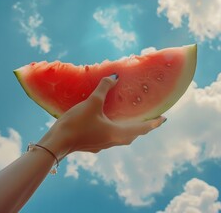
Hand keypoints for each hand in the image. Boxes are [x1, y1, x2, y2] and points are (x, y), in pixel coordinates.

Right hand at [39, 75, 165, 157]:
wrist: (57, 143)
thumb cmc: (77, 123)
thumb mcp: (92, 103)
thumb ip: (104, 88)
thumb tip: (115, 76)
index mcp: (117, 133)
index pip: (142, 128)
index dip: (154, 123)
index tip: (164, 119)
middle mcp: (113, 141)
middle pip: (134, 134)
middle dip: (143, 126)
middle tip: (150, 118)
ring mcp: (103, 144)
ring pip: (123, 137)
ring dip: (130, 128)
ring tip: (133, 119)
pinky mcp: (94, 144)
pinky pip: (112, 136)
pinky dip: (117, 129)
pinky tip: (110, 122)